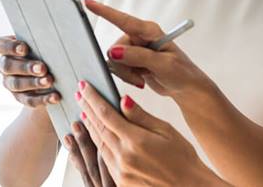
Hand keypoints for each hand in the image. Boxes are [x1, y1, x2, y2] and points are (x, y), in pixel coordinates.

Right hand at [0, 35, 59, 106]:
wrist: (51, 73)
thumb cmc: (46, 50)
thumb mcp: (43, 45)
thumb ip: (43, 42)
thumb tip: (56, 40)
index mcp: (7, 49)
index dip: (9, 47)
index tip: (24, 49)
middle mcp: (5, 66)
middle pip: (8, 66)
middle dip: (26, 67)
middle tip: (42, 68)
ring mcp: (11, 83)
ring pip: (17, 84)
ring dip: (34, 83)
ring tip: (49, 81)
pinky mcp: (21, 98)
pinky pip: (29, 100)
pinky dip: (43, 99)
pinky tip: (55, 97)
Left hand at [73, 81, 224, 186]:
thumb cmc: (183, 159)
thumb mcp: (166, 130)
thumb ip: (141, 116)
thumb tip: (123, 99)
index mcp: (136, 141)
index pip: (107, 113)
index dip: (93, 98)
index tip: (84, 85)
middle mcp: (124, 157)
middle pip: (99, 127)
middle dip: (87, 108)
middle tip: (79, 94)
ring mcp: (120, 171)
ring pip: (98, 143)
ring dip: (89, 125)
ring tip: (84, 111)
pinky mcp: (120, 181)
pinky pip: (104, 158)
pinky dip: (97, 143)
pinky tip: (96, 135)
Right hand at [84, 0, 211, 101]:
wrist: (186, 88)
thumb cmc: (182, 73)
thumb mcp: (162, 64)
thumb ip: (138, 56)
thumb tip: (113, 51)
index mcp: (150, 31)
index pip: (123, 20)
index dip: (105, 11)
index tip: (88, 3)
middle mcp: (141, 37)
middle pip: (115, 47)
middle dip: (123, 64)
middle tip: (140, 74)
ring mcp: (136, 49)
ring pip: (114, 60)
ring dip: (125, 72)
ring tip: (142, 77)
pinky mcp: (133, 60)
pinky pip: (118, 68)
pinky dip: (126, 76)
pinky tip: (140, 79)